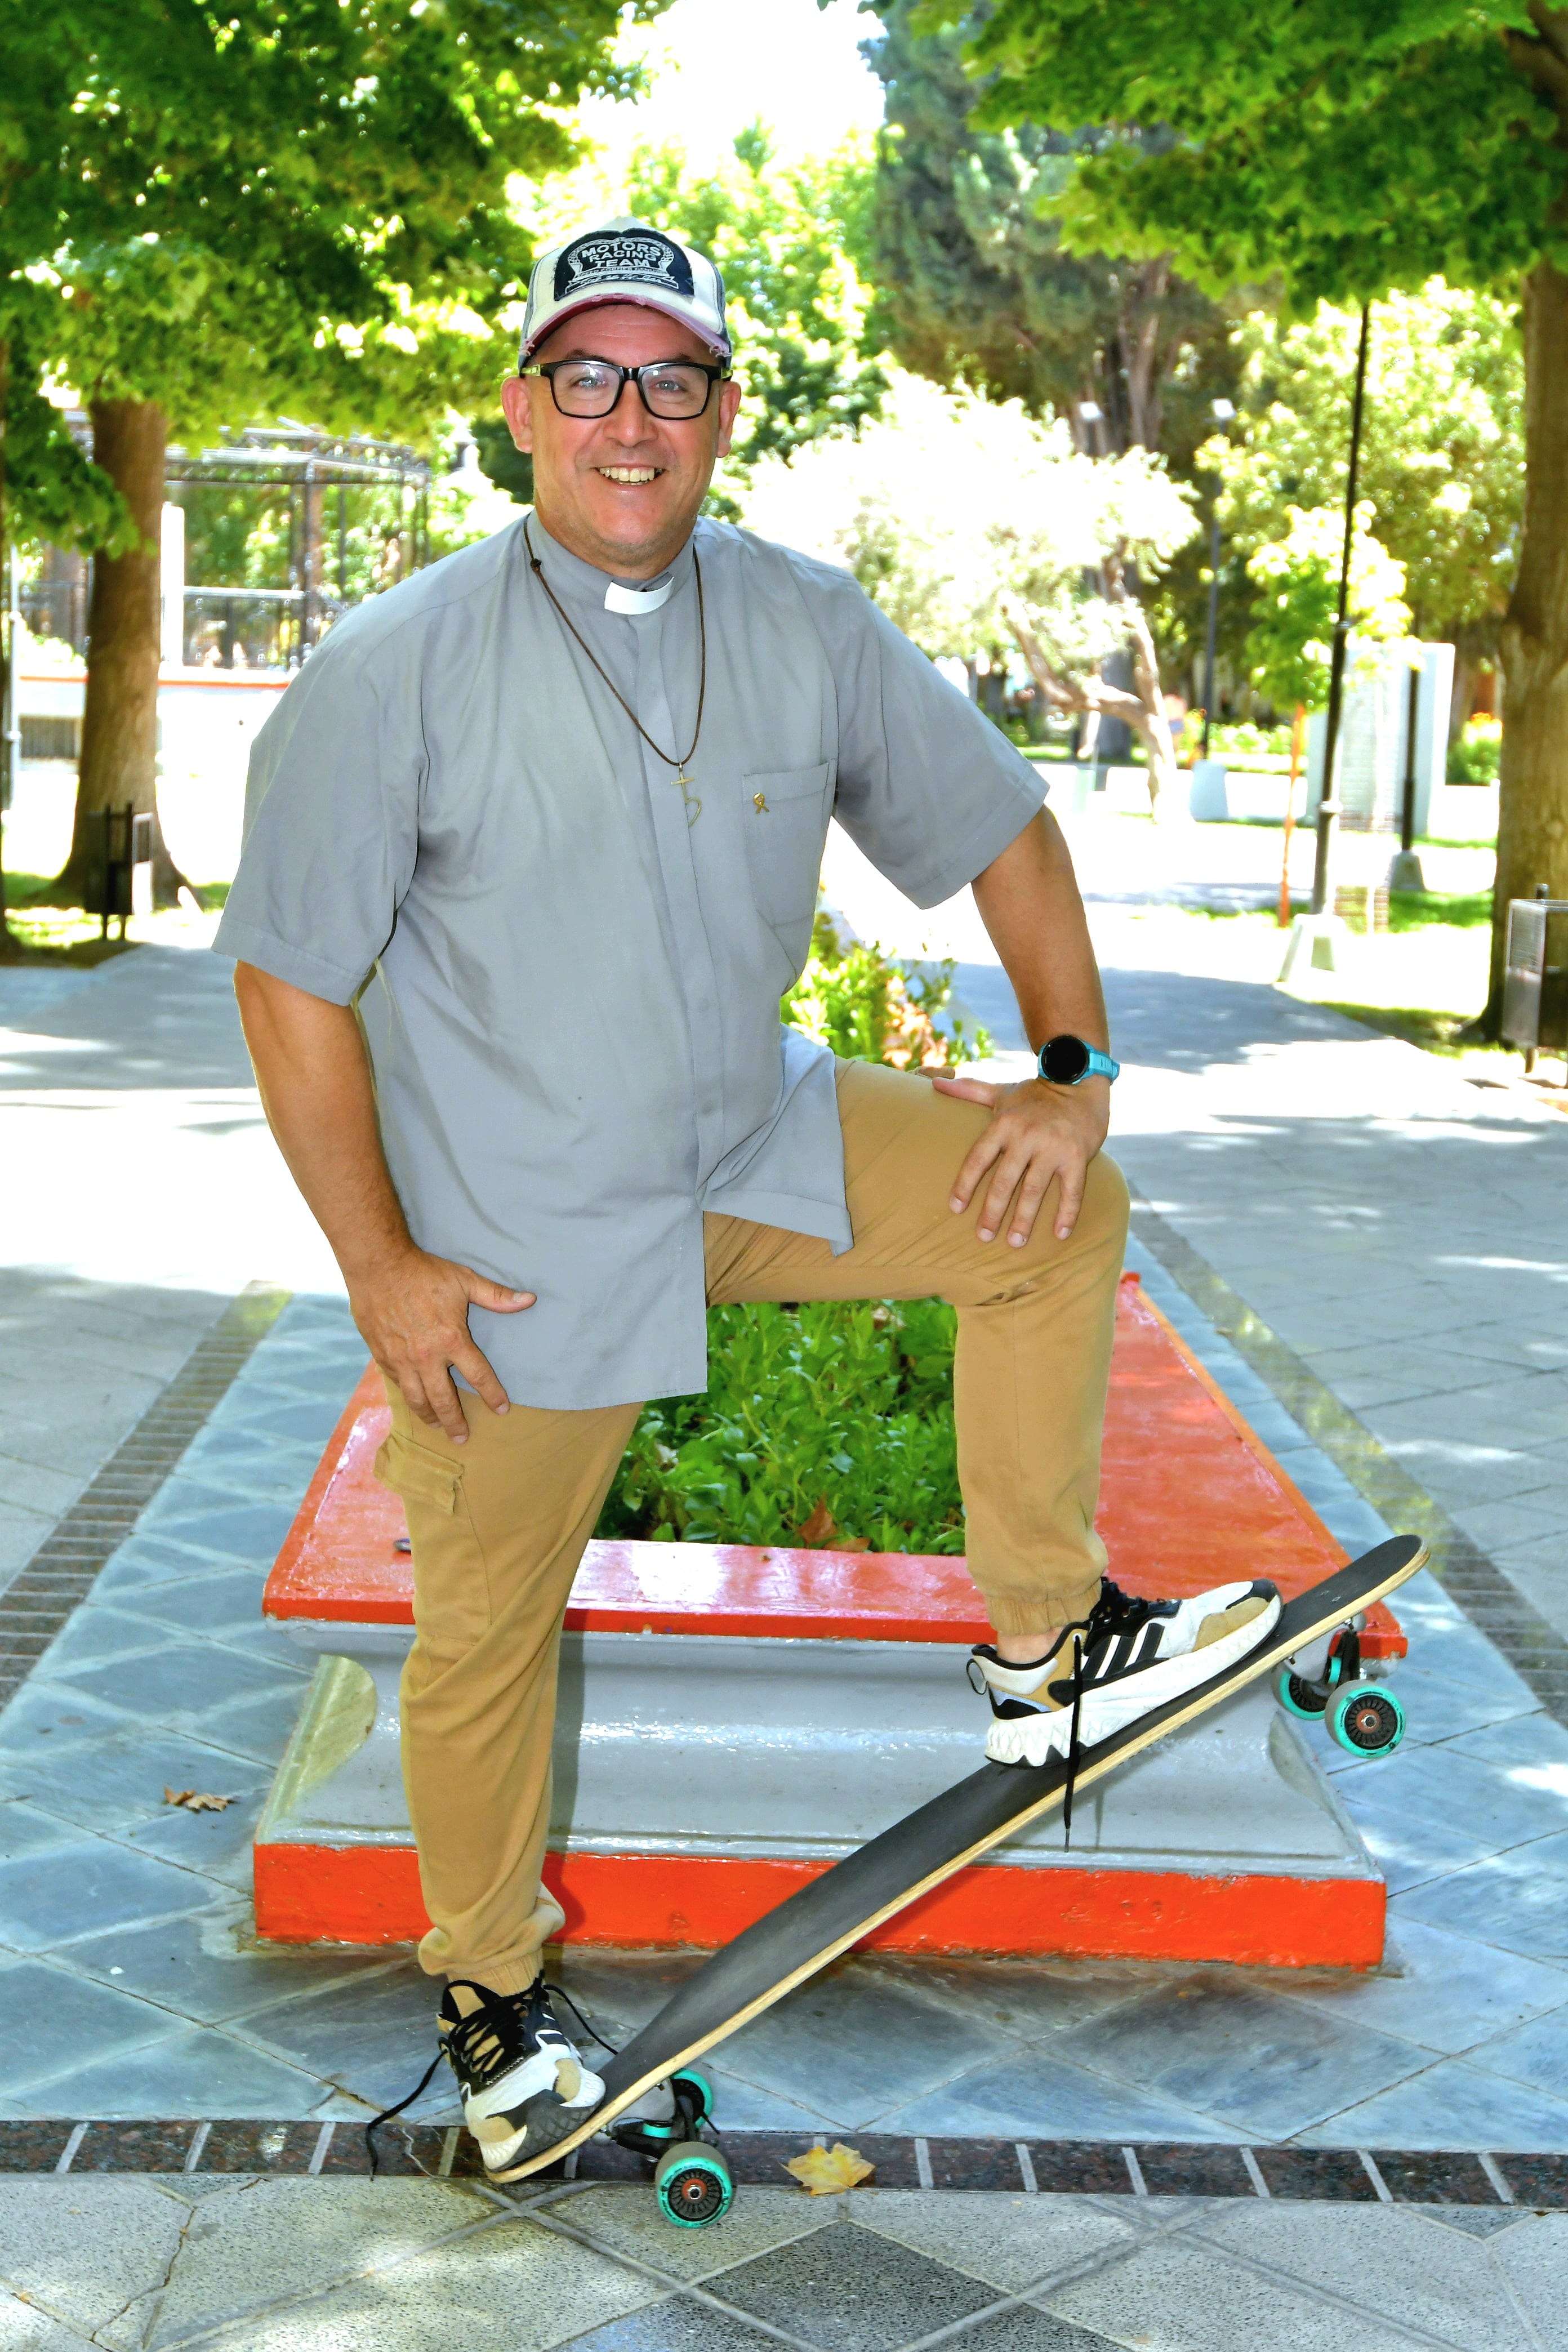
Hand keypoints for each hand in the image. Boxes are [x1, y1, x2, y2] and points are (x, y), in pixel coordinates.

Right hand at [348, 1247, 533, 1440]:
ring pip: (417, 1398)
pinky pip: (396, 1383)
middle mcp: (426, 1356)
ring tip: (436, 1426)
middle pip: (444, 1400)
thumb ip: (496, 1296)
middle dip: (455, 1422)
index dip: (492, 1395)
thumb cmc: (424, 1272)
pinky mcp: (381, 1355)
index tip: (502, 1409)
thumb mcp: (465, 1281)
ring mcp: (401, 1359)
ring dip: (429, 1416)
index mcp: (451, 1340)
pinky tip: (412, 1398)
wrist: (379, 1265)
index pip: (479, 1376)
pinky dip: (406, 1394)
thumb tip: (529, 1299)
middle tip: (462, 1437)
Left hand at [932, 1072, 1109, 1245]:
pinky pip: (1072, 1190)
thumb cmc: (1035, 1094)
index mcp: (1004, 1124)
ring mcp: (1053, 1147)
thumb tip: (935, 1082)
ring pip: (1034, 1190)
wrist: (1079, 1082)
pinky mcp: (1078, 1156)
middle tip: (983, 1236)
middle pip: (1004, 1181)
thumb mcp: (1001, 1091)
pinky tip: (1060, 1235)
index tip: (955, 1208)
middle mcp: (1027, 1136)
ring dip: (1024, 1219)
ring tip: (1015, 1242)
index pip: (978, 1158)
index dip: (965, 1184)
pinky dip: (1067, 1214)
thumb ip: (969, 1090)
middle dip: (992, 1211)